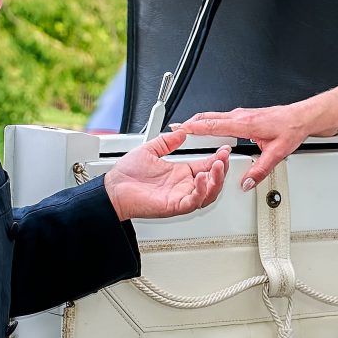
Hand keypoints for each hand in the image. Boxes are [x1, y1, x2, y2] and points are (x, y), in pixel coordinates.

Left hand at [103, 129, 232, 219]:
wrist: (112, 189)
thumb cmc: (127, 175)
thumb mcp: (150, 150)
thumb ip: (167, 142)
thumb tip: (180, 132)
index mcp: (180, 173)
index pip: (206, 166)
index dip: (218, 158)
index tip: (224, 149)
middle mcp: (182, 186)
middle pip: (212, 181)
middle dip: (221, 169)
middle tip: (224, 157)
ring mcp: (179, 197)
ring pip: (208, 194)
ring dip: (216, 181)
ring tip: (217, 166)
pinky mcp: (173, 206)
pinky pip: (193, 202)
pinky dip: (201, 191)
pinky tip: (202, 179)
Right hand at [171, 105, 312, 190]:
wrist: (303, 117)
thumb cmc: (291, 129)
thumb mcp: (277, 154)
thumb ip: (260, 170)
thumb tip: (247, 182)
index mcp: (245, 124)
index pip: (213, 125)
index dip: (194, 127)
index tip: (179, 129)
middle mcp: (242, 116)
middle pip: (209, 117)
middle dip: (190, 122)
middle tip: (176, 128)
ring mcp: (243, 114)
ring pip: (215, 116)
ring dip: (200, 121)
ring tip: (187, 129)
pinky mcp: (246, 115)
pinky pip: (223, 117)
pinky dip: (211, 121)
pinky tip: (210, 128)